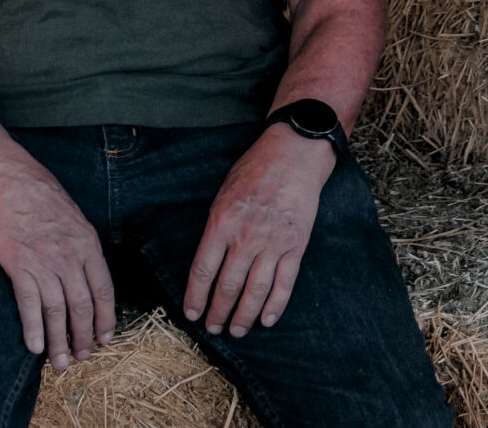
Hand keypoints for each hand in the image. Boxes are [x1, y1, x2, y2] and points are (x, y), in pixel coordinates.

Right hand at [0, 152, 115, 369]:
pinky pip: (29, 305)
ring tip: (61, 363)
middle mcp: (69, 256)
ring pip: (57, 311)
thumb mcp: (71, 214)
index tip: (106, 338)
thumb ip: (80, 244)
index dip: (106, 318)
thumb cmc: (36, 191)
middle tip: (83, 356)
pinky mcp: (18, 266)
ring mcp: (44, 262)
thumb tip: (84, 270)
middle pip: (82, 306)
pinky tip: (35, 346)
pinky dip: (33, 328)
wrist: (4, 178)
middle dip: (84, 336)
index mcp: (87, 243)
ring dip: (59, 341)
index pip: (103, 290)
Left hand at [182, 126, 334, 336]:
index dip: (196, 296)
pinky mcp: (295, 246)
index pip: (203, 269)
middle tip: (213, 328)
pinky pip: (284, 282)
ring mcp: (273, 243)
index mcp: (222, 222)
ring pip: (256, 290)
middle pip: (228, 286)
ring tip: (236, 330)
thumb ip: (216, 228)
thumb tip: (208, 262)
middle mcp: (246, 237)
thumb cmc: (254, 171)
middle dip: (218, 312)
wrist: (293, 156)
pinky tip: (266, 320)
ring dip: (244, 316)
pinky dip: (275, 305)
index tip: (192, 313)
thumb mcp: (223, 194)